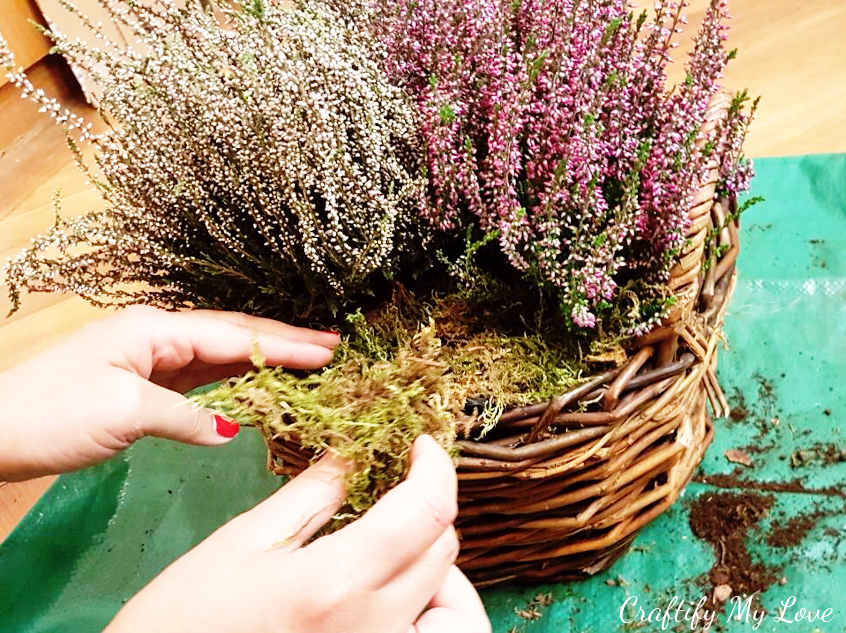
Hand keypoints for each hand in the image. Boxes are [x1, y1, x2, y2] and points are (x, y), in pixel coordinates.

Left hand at [0, 305, 338, 480]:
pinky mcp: (148, 380)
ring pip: (222, 352)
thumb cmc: (54, 414)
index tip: (330, 349)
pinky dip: (238, 377)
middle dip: (285, 341)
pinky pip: (205, 373)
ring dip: (265, 356)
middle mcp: (159, 333)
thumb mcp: (125, 413)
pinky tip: (260, 382)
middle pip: (234, 334)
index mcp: (155, 329)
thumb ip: (186, 417)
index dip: (284, 345)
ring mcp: (153, 355)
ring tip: (311, 360)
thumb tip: (231, 430)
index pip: (234, 335)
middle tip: (335, 346)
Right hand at [105, 435, 489, 632]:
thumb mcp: (244, 541)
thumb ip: (311, 493)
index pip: (427, 510)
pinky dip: (422, 596)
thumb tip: (354, 453)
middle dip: (430, 503)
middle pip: (445, 548)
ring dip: (429, 550)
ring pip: (443, 589)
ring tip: (387, 536)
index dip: (435, 466)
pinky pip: (425, 626)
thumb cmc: (186, 617)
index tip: (420, 444)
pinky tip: (382, 583)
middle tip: (392, 485)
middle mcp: (374, 625)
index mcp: (337, 581)